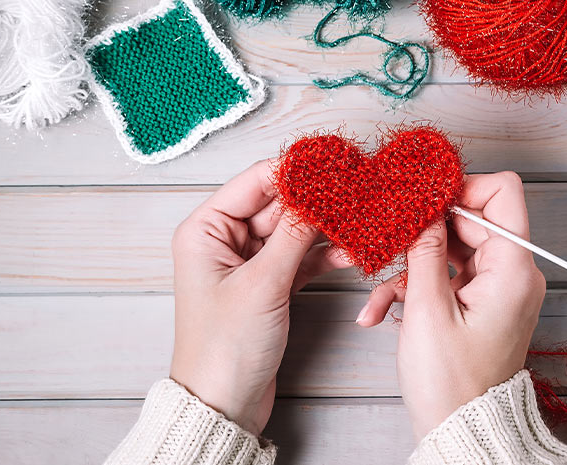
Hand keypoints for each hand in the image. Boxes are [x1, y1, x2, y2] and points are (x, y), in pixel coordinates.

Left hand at [169, 160, 348, 434]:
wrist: (223, 403)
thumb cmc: (224, 349)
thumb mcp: (262, 285)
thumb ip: (293, 235)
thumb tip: (320, 193)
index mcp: (205, 230)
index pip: (256, 182)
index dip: (296, 170)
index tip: (334, 162)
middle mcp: (223, 240)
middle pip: (278, 204)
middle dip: (317, 200)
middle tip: (357, 191)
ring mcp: (247, 263)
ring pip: (293, 231)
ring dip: (325, 229)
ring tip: (361, 221)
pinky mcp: (268, 284)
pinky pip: (300, 257)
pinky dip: (323, 255)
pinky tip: (350, 250)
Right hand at [356, 172, 544, 438]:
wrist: (460, 429)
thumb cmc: (451, 383)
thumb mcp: (427, 310)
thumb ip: (425, 250)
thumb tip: (421, 207)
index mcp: (513, 270)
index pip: (503, 193)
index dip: (462, 187)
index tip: (424, 196)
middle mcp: (513, 273)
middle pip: (470, 219)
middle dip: (425, 230)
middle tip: (389, 240)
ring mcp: (497, 287)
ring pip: (451, 248)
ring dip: (411, 266)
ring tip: (378, 293)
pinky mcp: (480, 301)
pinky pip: (447, 276)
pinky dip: (414, 288)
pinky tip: (380, 311)